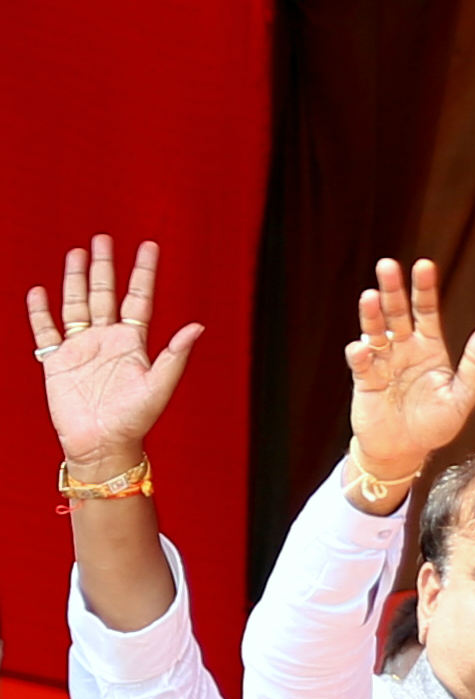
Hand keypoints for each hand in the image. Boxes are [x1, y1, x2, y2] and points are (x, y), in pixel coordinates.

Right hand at [26, 237, 200, 475]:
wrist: (102, 444)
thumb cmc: (135, 421)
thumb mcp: (159, 387)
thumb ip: (175, 356)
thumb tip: (198, 327)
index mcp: (133, 344)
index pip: (139, 299)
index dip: (143, 272)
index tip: (149, 245)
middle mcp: (107, 341)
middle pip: (105, 294)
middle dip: (105, 267)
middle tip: (103, 238)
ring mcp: (81, 349)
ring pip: (77, 304)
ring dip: (76, 279)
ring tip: (77, 253)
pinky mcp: (57, 361)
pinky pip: (46, 330)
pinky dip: (40, 311)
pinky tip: (38, 291)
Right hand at [346, 256, 474, 490]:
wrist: (407, 451)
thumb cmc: (437, 423)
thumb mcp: (463, 394)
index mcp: (430, 348)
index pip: (427, 312)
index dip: (425, 289)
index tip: (424, 266)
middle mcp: (403, 348)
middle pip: (396, 312)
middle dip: (392, 290)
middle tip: (388, 265)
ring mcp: (382, 361)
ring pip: (374, 330)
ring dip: (371, 314)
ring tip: (370, 297)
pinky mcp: (365, 379)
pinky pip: (362, 362)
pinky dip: (362, 354)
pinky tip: (364, 348)